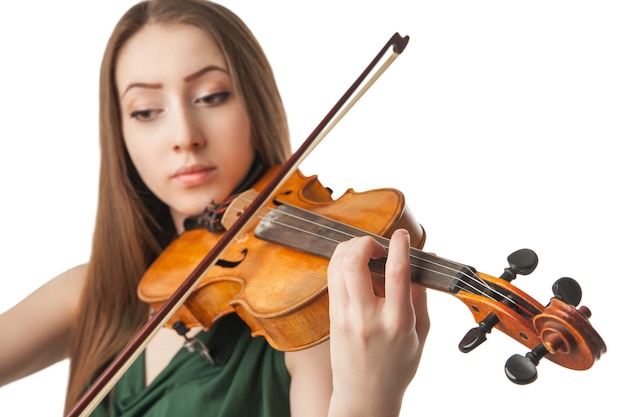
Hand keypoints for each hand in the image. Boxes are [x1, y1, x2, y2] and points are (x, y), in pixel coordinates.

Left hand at [327, 229, 427, 415]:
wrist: (365, 396)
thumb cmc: (396, 368)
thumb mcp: (420, 334)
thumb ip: (420, 296)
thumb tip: (420, 264)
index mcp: (397, 322)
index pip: (396, 274)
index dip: (399, 246)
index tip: (402, 234)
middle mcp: (367, 317)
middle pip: (354, 263)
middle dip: (364, 242)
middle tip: (377, 245)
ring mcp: (345, 317)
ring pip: (337, 267)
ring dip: (350, 249)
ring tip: (365, 252)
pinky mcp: (331, 318)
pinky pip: (333, 280)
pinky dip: (342, 264)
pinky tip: (355, 266)